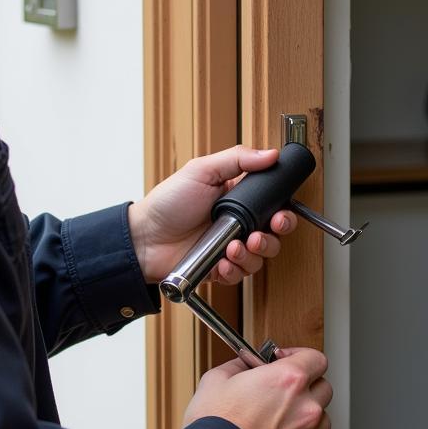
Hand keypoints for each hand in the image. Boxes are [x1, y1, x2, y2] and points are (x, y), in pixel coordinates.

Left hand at [127, 146, 297, 284]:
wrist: (144, 237)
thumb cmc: (168, 202)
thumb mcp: (201, 171)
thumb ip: (238, 159)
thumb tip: (270, 154)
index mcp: (237, 200)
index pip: (273, 206)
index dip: (282, 213)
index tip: (280, 215)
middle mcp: (238, 224)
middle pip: (273, 235)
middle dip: (273, 237)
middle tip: (258, 235)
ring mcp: (230, 248)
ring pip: (260, 257)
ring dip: (253, 254)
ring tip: (234, 248)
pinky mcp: (220, 268)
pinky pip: (241, 275)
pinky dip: (236, 270)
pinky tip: (224, 262)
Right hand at [183, 348, 331, 428]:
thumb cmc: (213, 426)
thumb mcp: (216, 380)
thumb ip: (238, 366)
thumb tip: (244, 365)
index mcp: (288, 380)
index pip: (316, 359)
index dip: (301, 356)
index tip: (287, 360)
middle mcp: (305, 409)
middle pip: (323, 388)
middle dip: (306, 385)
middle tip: (282, 389)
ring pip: (321, 420)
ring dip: (305, 416)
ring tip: (278, 419)